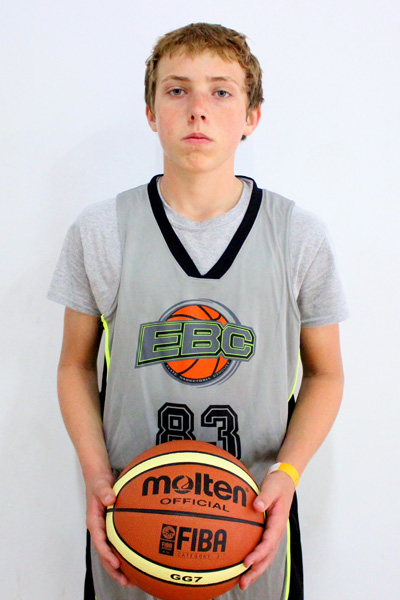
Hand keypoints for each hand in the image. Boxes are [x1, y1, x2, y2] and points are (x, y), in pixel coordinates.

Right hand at [86, 473, 133, 587]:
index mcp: (94, 521)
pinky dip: (123, 555)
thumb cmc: (98, 482)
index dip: (107, 554)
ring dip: (118, 568)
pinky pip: (116, 545)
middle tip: (125, 581)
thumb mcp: (100, 484)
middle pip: (104, 554)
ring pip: (110, 553)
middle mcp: (98, 529)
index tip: (116, 564)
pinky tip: (135, 563)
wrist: (97, 479)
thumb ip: (104, 491)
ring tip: (131, 581)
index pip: (99, 542)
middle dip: (113, 570)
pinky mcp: (111, 529)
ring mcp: (104, 531)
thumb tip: (110, 499)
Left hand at [239, 471, 294, 590]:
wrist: (285, 481)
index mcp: (278, 522)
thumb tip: (257, 506)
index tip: (246, 562)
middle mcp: (277, 531)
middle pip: (268, 556)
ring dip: (256, 570)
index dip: (258, 554)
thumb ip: (265, 496)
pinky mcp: (268, 532)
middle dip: (256, 570)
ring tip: (242, 583)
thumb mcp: (272, 486)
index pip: (269, 542)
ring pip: (266, 557)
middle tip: (242, 583)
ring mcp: (273, 534)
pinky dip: (255, 561)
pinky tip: (243, 567)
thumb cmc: (277, 484)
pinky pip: (263, 550)